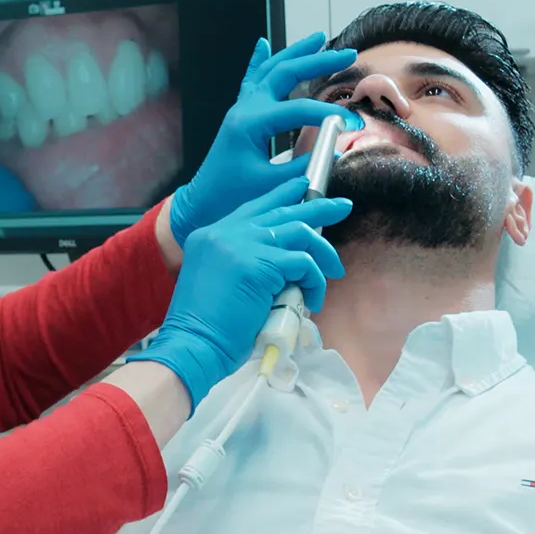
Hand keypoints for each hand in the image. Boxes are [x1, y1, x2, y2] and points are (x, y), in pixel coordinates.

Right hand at [132, 176, 351, 409]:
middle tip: (342, 207)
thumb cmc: (207, 326)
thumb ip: (245, 262)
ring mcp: (240, 244)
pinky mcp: (259, 264)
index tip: (304, 188)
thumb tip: (285, 263)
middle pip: (280, 210)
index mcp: (211, 235)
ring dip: (323, 252)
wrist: (193, 345)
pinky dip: (315, 281)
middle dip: (317, 207)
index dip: (282, 196)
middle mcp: (224, 232)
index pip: (254, 207)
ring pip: (298, 232)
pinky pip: (303, 263)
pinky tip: (313, 300)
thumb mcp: (222, 280)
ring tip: (335, 269)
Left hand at [169, 32, 363, 246]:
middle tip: (348, 54)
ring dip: (295, 52)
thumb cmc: (232, 196)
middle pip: (285, 74)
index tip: (354, 124)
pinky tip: (262, 44)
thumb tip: (336, 152)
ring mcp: (241, 108)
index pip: (298, 110)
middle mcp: (244, 109)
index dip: (329, 116)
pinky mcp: (240, 114)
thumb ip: (305, 167)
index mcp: (250, 124)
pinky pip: (251, 80)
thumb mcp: (272, 185)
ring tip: (319, 36)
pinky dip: (258, 60)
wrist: (202, 201)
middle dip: (318, 62)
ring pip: (270, 70)